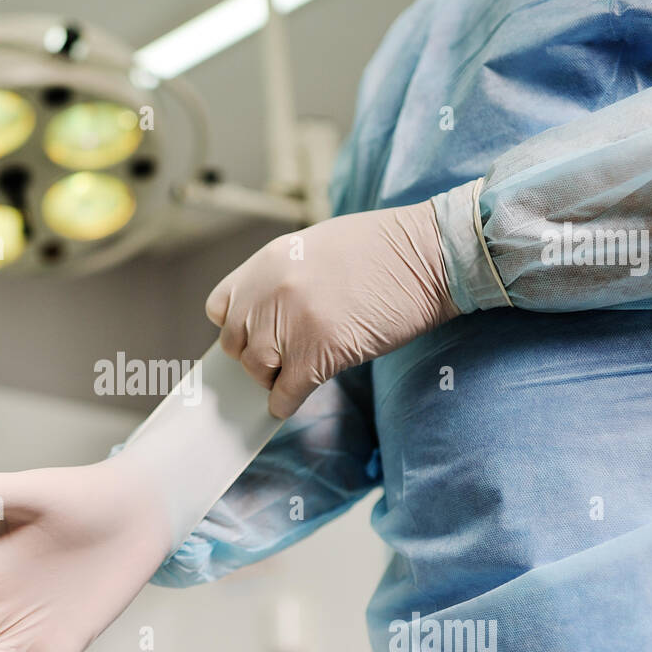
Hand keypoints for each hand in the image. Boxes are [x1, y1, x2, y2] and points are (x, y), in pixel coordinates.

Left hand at [205, 199, 458, 418]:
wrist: (432, 256)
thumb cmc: (385, 250)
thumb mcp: (316, 247)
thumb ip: (284, 278)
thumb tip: (266, 315)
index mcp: (268, 262)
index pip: (220, 307)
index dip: (235, 326)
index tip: (251, 335)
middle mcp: (270, 292)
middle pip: (235, 343)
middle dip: (254, 356)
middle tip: (278, 361)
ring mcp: (291, 323)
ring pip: (258, 371)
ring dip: (273, 379)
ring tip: (293, 376)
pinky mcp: (317, 353)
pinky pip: (285, 393)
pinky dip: (286, 403)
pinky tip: (294, 400)